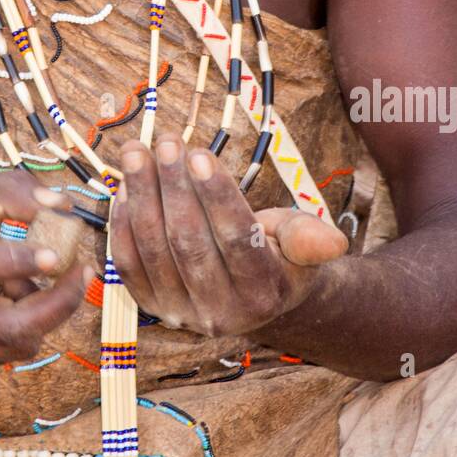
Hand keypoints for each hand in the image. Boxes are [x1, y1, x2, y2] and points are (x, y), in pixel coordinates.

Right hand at [0, 170, 90, 368]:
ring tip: (49, 280)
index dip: (23, 262)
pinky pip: (9, 352)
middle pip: (11, 324)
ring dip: (48, 313)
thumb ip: (12, 190)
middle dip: (59, 302)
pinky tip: (24, 298)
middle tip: (84, 272)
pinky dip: (28, 327)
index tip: (57, 256)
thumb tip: (61, 205)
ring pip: (17, 344)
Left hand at [110, 132, 348, 338]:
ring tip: (136, 153)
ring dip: (142, 197)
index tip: (199, 153)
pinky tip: (124, 187)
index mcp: (263, 293)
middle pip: (191, 242)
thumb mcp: (301, 242)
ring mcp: (181, 313)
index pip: (237, 239)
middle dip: (173, 187)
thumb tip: (333, 242)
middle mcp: (220, 312)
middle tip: (164, 142)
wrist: (251, 296)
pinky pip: (129, 264)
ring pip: (155, 250)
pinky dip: (122, 225)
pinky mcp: (151, 306)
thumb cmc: (278, 253)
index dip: (216, 196)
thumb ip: (309, 238)